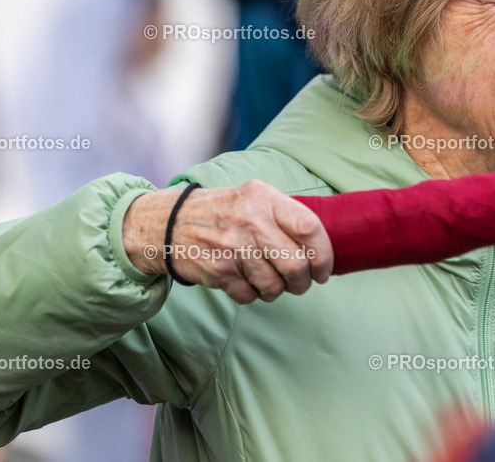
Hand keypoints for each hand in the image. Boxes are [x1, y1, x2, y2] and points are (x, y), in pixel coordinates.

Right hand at [122, 181, 332, 302]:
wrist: (170, 223)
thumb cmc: (223, 212)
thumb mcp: (254, 198)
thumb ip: (285, 216)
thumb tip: (322, 249)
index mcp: (264, 198)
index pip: (310, 228)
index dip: (324, 254)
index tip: (324, 269)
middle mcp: (251, 220)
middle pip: (296, 264)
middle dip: (303, 282)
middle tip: (301, 283)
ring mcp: (233, 247)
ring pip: (274, 286)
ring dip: (277, 291)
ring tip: (270, 282)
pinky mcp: (218, 270)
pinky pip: (250, 296)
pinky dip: (253, 295)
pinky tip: (246, 282)